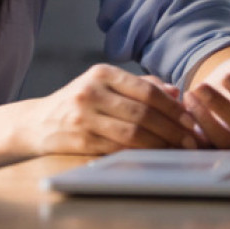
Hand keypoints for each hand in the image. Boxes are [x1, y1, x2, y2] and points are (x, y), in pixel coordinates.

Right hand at [15, 64, 198, 155]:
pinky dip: (142, 154)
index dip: (173, 107)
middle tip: (191, 140)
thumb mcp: (104, 84)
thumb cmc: (80, 102)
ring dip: (161, 143)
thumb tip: (176, 92)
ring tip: (178, 149)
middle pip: (143, 112)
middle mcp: (92, 91)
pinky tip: (155, 156)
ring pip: (133, 132)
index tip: (191, 120)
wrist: (38, 122)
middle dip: (173, 128)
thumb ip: (139, 85)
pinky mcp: (81, 139)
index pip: (147, 90)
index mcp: (101, 73)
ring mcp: (84, 116)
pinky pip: (119, 149)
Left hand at [183, 46, 229, 147]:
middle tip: (201, 87)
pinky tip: (179, 113)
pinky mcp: (210, 143)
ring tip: (188, 96)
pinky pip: (203, 146)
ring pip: (223, 140)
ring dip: (204, 120)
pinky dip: (191, 133)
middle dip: (220, 106)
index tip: (228, 77)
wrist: (216, 86)